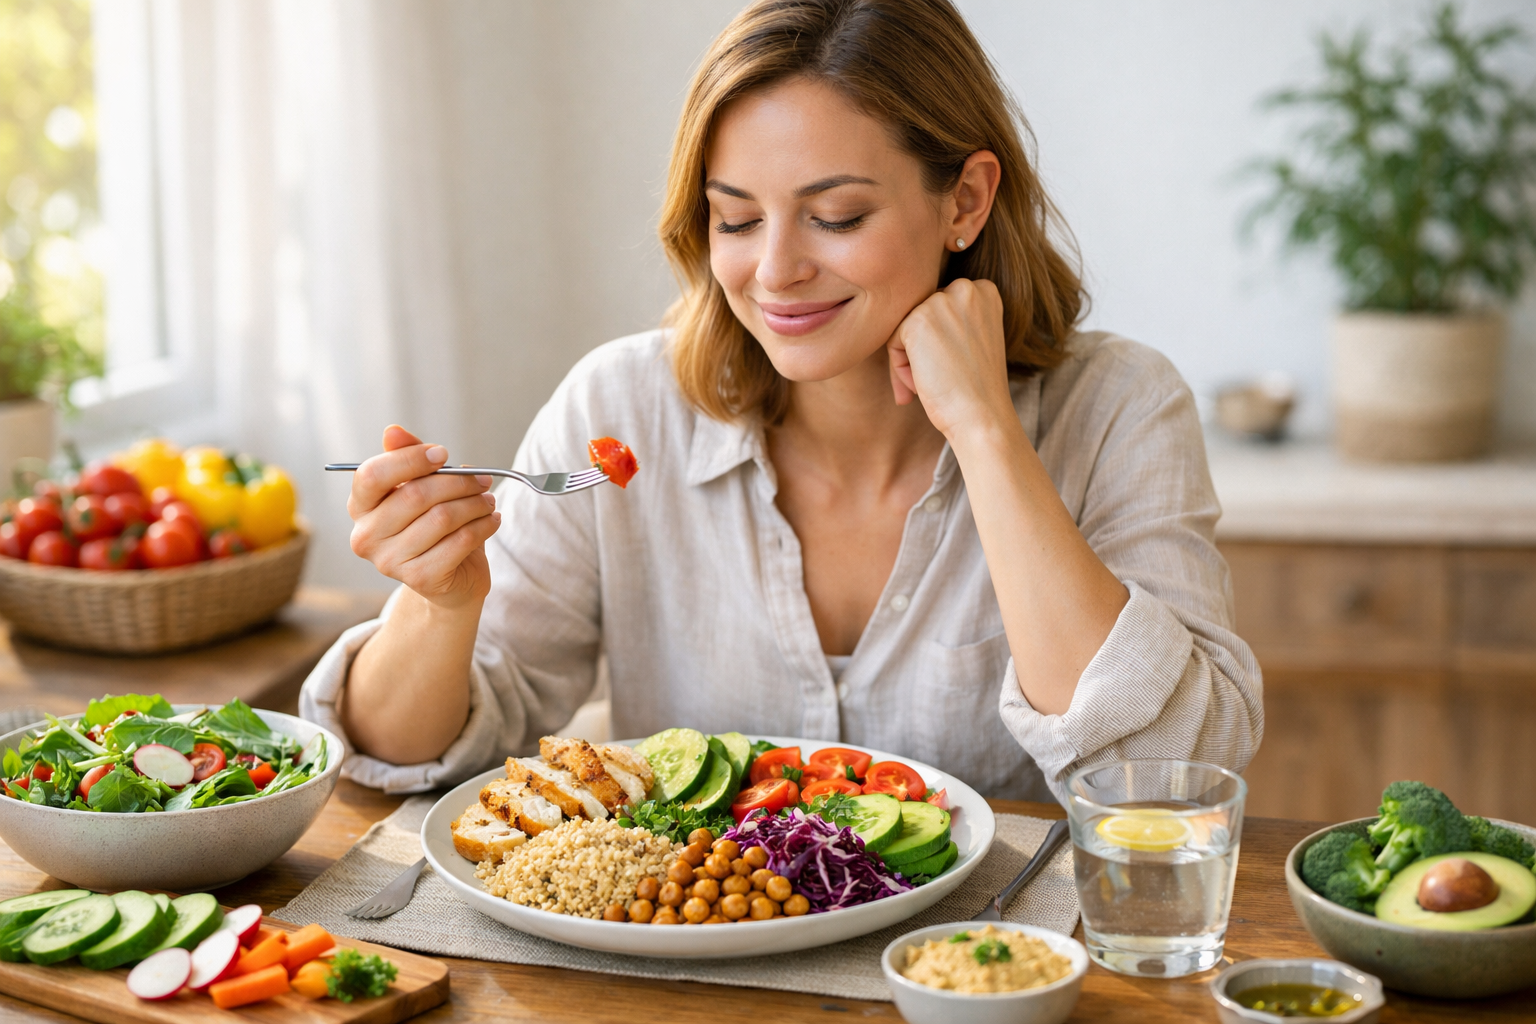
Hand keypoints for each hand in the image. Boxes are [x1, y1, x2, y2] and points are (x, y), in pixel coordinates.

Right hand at [347, 425, 499, 607]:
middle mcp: (366, 536)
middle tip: (483, 480)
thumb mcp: (420, 488)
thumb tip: (393, 431)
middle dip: (457, 482)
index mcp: (359, 507)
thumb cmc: (433, 527)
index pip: (372, 475)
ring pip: (442, 518)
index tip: (443, 454)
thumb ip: (407, 458)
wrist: (451, 580)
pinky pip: (460, 541)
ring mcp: (390, 562)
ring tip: (488, 501)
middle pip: (415, 495)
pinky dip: (483, 526)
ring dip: (475, 504)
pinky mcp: (420, 578)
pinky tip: (492, 520)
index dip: (410, 459)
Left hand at [886, 278, 1015, 441]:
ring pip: (905, 328)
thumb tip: (911, 320)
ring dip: (909, 361)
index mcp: (984, 291)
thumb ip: (952, 320)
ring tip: (927, 385)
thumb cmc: (977, 388)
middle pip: (921, 314)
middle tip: (936, 381)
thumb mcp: (973, 340)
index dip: (938, 342)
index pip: (941, 308)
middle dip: (921, 349)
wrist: (983, 417)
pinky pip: (893, 342)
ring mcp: (942, 301)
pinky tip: (920, 387)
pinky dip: (899, 369)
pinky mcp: (918, 320)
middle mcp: (966, 288)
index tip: (948, 368)